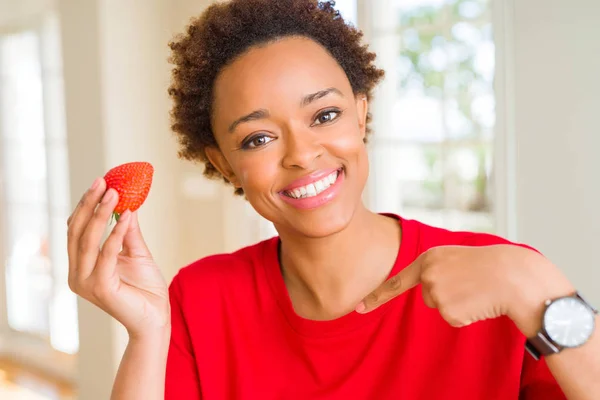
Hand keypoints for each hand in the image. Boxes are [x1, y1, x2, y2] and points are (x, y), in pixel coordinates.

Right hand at [67, 178, 169, 338]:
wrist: (157, 318)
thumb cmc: (146, 289)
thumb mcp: (137, 253)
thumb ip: (128, 232)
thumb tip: (128, 205)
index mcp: (81, 265)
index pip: (76, 230)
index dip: (86, 206)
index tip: (100, 183)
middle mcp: (78, 274)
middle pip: (77, 232)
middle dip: (89, 204)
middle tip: (103, 182)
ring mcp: (86, 283)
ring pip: (87, 240)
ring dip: (101, 214)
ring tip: (114, 193)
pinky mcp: (100, 288)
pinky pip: (107, 254)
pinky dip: (116, 234)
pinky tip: (127, 217)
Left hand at [355, 245, 573, 333]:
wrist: (514, 275)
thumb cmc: (488, 265)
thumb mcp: (455, 257)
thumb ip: (434, 270)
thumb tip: (427, 290)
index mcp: (428, 258)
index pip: (397, 280)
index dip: (377, 296)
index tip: (358, 308)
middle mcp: (427, 275)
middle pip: (427, 296)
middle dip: (446, 294)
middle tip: (468, 283)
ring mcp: (436, 293)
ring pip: (440, 308)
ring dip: (457, 304)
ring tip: (475, 290)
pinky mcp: (448, 311)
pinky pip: (452, 319)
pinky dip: (466, 315)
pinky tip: (478, 301)